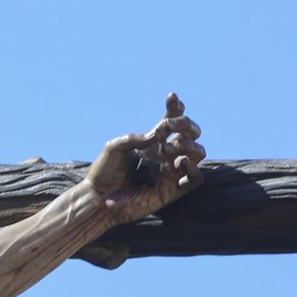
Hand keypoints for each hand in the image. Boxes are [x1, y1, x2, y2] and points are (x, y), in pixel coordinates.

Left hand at [86, 92, 204, 223]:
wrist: (98, 199)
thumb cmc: (104, 172)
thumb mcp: (114, 148)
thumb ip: (132, 139)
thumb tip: (154, 136)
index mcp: (152, 143)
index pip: (171, 122)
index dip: (175, 108)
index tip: (172, 97)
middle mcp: (165, 155)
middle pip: (190, 133)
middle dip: (185, 124)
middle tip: (167, 126)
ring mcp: (171, 172)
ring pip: (198, 152)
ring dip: (187, 145)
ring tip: (164, 149)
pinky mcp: (173, 190)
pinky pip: (196, 179)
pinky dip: (193, 169)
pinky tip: (179, 162)